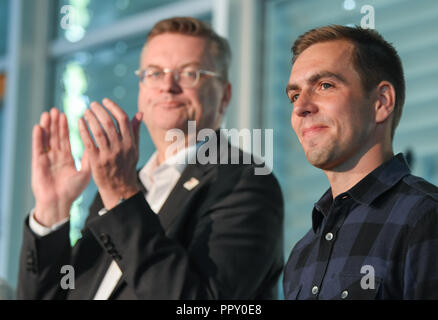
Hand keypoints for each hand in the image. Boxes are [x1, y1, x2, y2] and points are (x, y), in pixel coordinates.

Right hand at [32, 108, 90, 226]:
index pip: (66, 139)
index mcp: (66, 159)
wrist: (59, 203)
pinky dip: (38, 137)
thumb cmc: (73, 191)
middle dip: (57, 123)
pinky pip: (38, 148)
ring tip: (49, 113)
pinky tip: (39, 126)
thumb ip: (89, 158)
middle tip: (58, 110)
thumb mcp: (85, 172)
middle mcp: (56, 157)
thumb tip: (97, 144)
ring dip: (47, 126)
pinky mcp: (38, 163)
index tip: (68, 115)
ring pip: (46, 139)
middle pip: (55, 136)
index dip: (66, 127)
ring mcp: (46, 159)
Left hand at [78, 98, 142, 209]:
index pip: (123, 119)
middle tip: (92, 104)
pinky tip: (79, 122)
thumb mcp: (135, 149)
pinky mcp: (97, 161)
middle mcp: (120, 148)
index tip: (105, 101)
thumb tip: (139, 114)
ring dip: (90, 118)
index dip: (113, 107)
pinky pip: (88, 142)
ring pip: (98, 131)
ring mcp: (108, 155)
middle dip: (99, 110)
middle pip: (109, 123)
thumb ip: (135, 131)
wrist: (120, 189)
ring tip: (85, 111)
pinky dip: (83, 130)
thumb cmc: (126, 167)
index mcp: (130, 143)